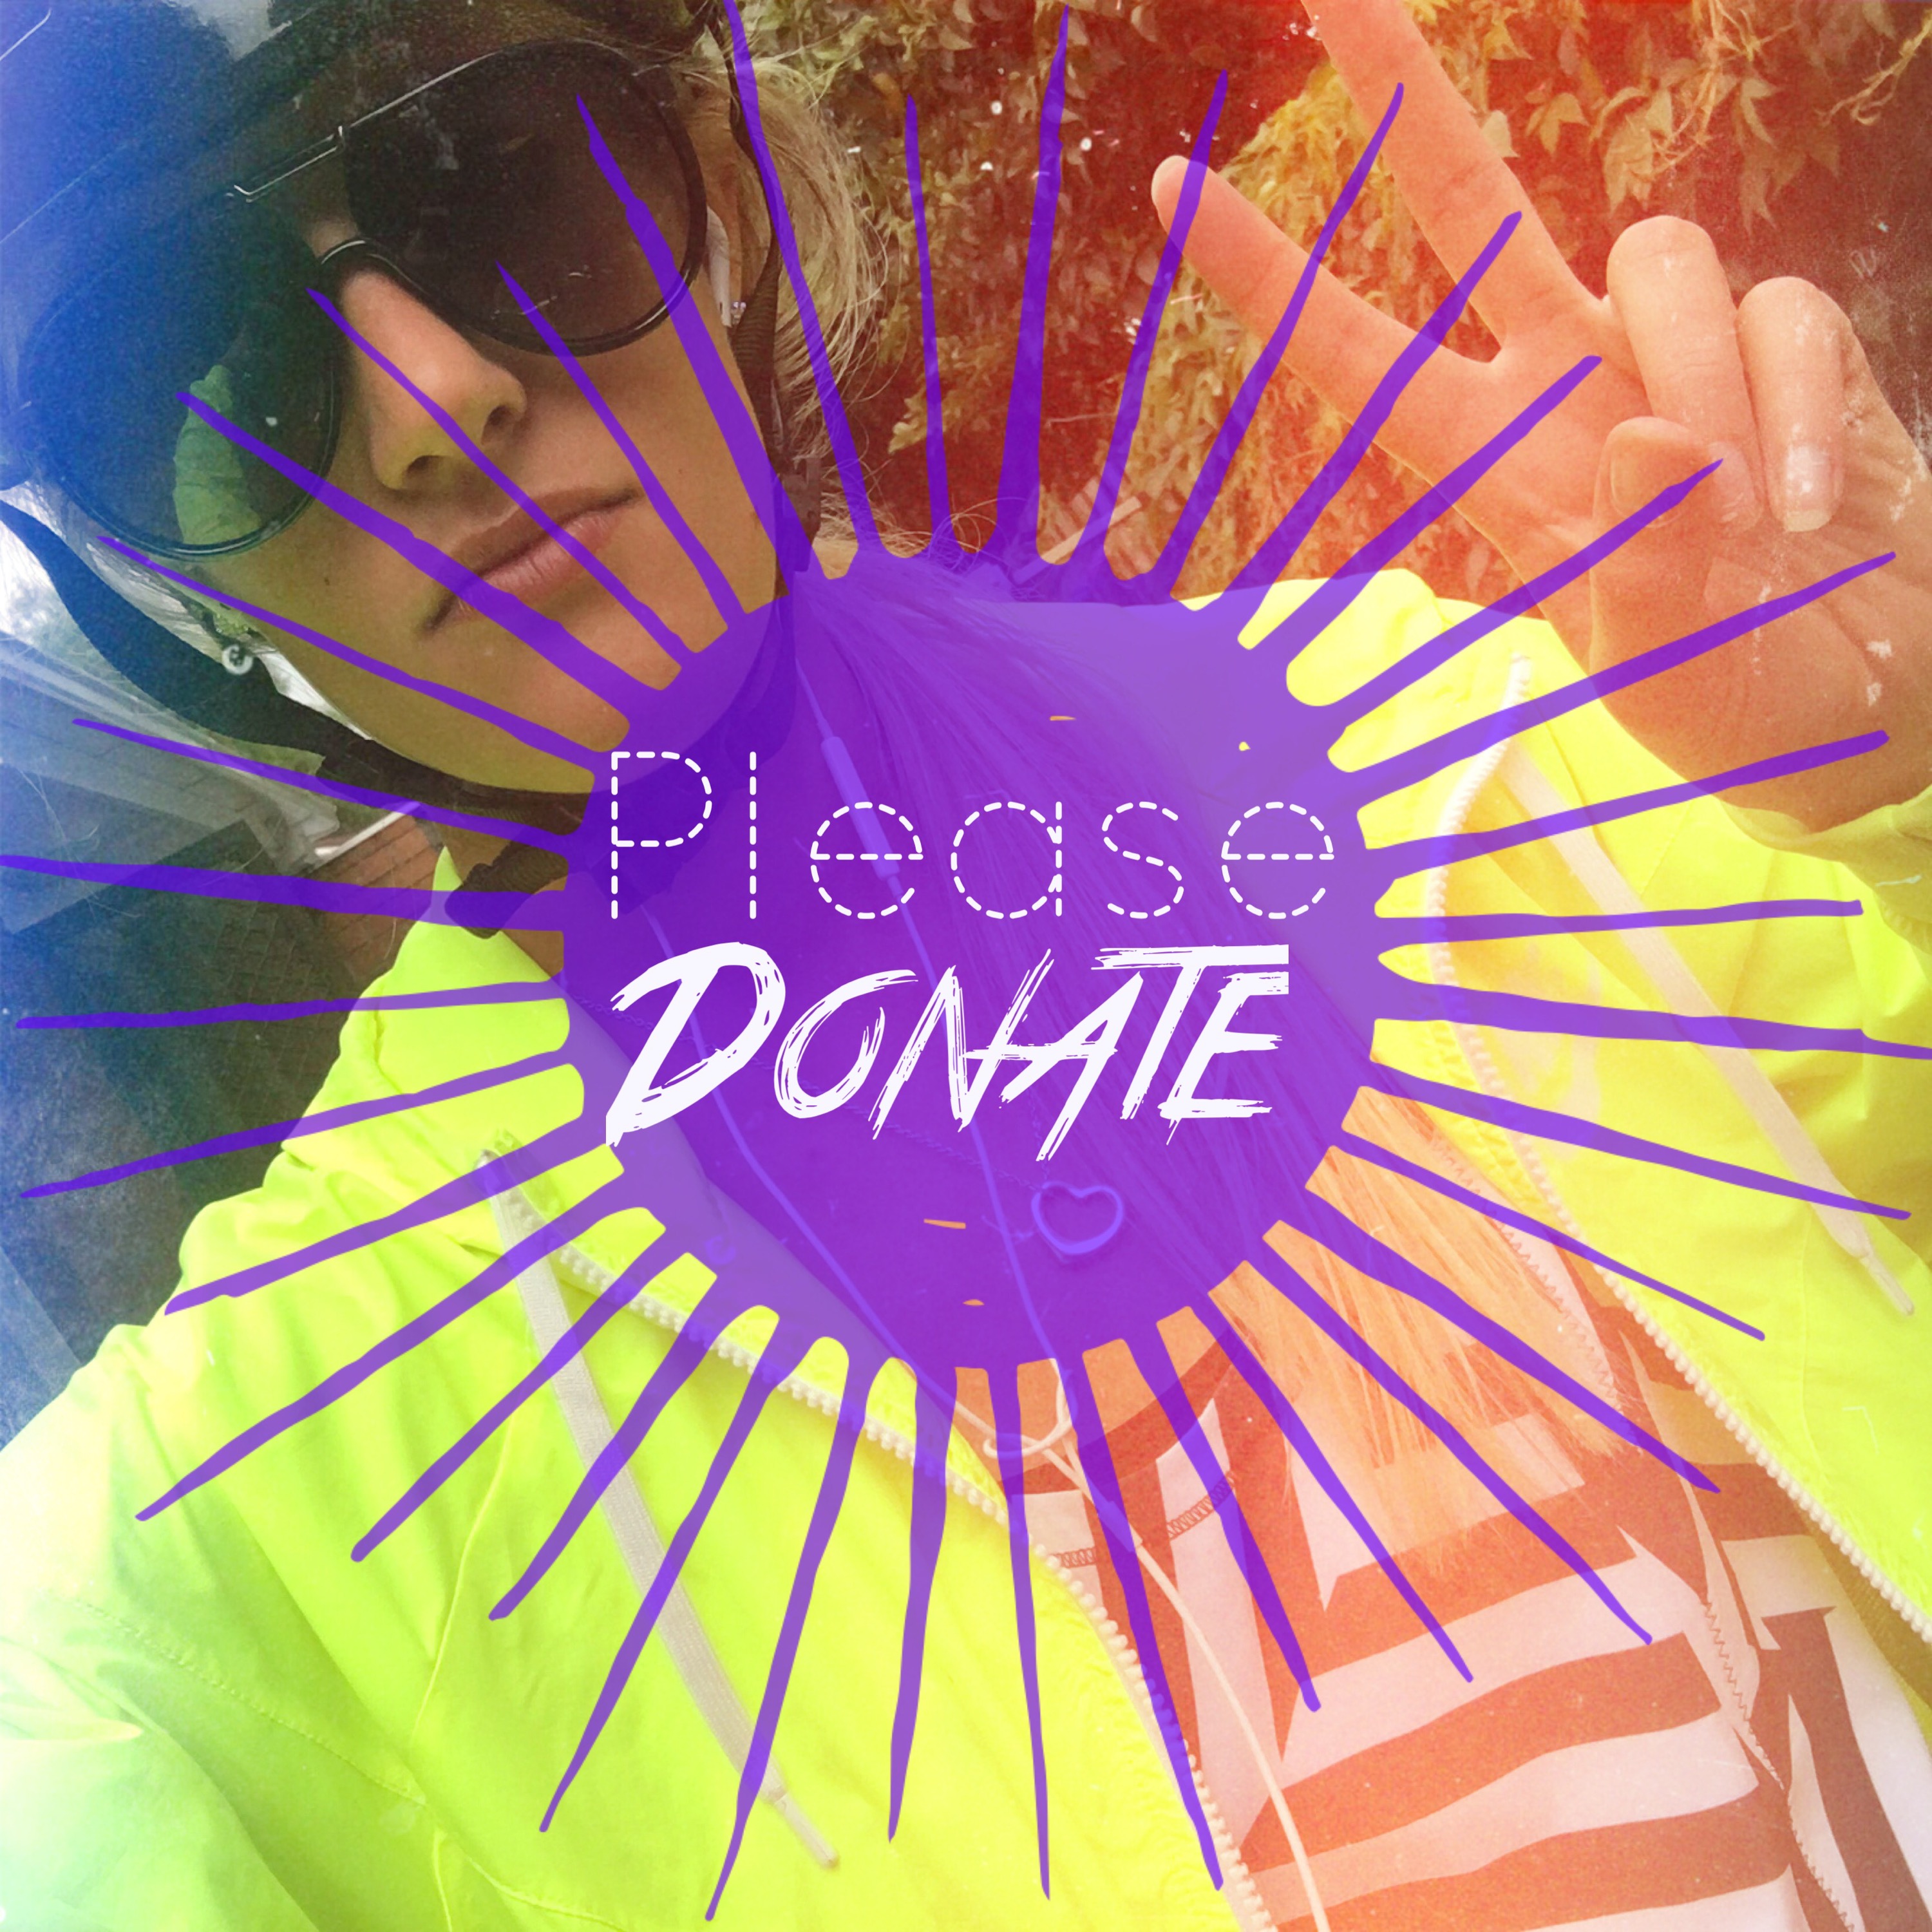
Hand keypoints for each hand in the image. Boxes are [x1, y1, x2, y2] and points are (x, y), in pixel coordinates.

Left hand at [1151, 0, 1931, 829]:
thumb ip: (1650, 575)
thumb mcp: (1668, 670)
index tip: (1172, 187)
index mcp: (1491, 469)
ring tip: (1749, 514)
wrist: (1864, 689)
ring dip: (1700, 374)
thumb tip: (1650, 433)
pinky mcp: (1780, 338)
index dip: (1268, 276)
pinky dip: (1799, 406)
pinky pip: (1779, 311)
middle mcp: (1563, 383)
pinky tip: (1809, 506)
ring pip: (1654, 251)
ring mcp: (1669, 351)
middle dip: (1407, 97)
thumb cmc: (1738, 694)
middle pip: (1473, 205)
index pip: (1358, 355)